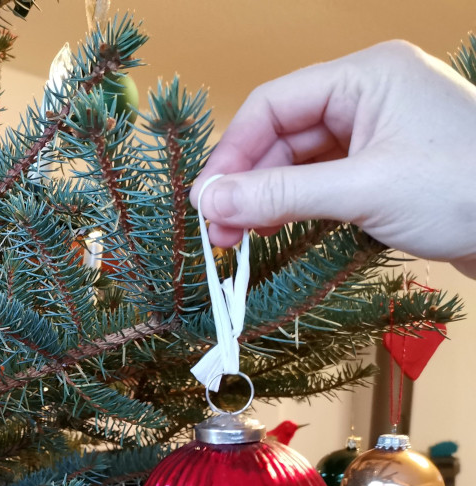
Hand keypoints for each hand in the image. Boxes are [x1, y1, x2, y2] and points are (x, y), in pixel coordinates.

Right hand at [191, 40, 475, 276]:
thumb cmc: (465, 192)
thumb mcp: (362, 191)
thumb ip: (279, 194)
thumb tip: (209, 202)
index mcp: (366, 76)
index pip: (272, 104)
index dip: (231, 153)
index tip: (205, 201)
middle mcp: (368, 96)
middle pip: (281, 135)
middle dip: (246, 184)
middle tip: (218, 233)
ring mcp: (377, 132)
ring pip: (299, 161)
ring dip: (266, 199)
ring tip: (238, 240)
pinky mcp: (384, 168)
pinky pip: (323, 180)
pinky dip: (295, 206)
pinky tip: (274, 230)